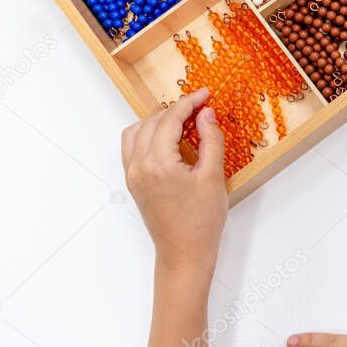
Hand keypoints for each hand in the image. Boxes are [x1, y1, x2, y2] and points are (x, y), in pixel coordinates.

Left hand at [122, 88, 226, 282]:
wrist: (184, 252)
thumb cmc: (201, 221)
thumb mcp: (213, 177)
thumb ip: (211, 140)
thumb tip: (206, 113)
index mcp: (158, 164)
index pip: (170, 119)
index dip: (189, 102)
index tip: (205, 94)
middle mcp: (138, 166)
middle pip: (151, 122)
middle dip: (175, 110)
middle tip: (200, 107)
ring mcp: (132, 175)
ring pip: (136, 132)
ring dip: (158, 121)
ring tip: (183, 121)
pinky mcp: (133, 182)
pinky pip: (132, 147)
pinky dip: (147, 135)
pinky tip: (168, 139)